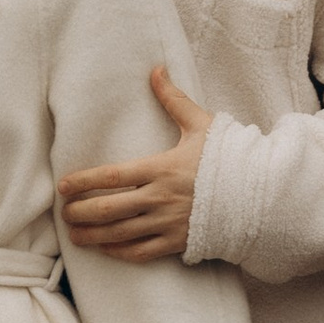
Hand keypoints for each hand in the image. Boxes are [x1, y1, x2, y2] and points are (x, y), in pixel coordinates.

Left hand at [57, 69, 215, 263]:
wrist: (260, 194)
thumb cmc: (229, 157)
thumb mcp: (201, 125)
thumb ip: (173, 100)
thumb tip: (156, 70)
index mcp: (162, 168)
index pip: (113, 176)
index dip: (84, 182)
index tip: (64, 186)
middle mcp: (161, 198)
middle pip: (110, 209)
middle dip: (82, 212)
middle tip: (63, 213)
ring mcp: (169, 222)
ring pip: (121, 234)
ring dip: (94, 236)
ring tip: (74, 235)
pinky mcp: (179, 242)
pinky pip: (142, 252)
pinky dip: (120, 252)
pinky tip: (106, 249)